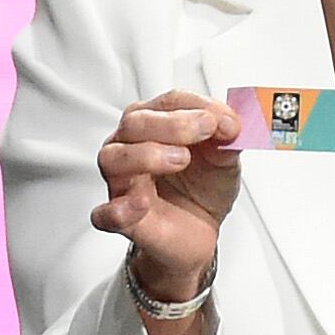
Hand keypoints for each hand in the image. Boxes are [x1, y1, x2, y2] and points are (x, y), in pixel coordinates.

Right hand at [91, 90, 242, 299]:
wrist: (201, 231)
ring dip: (146, 154)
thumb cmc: (203, 188)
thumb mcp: (224, 160)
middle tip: (205, 130)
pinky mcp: (121, 219)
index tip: (227, 120)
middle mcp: (131, 147)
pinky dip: (119, 209)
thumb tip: (230, 124)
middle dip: (173, 123)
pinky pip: (105, 214)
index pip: (168, 102)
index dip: (198, 106)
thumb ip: (227, 139)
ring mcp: (122, 182)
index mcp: (155, 124)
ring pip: (113, 158)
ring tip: (181, 160)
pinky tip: (142, 203)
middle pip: (135, 122)